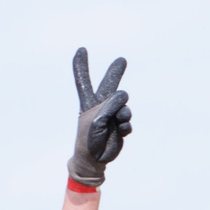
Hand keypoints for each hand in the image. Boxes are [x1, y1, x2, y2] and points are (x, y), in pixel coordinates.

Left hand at [67, 48, 131, 186]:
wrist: (94, 159)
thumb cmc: (88, 140)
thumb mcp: (96, 120)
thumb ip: (109, 105)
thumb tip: (122, 97)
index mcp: (88, 103)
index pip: (83, 80)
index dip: (81, 65)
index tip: (82, 49)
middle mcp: (100, 105)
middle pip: (109, 84)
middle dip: (115, 71)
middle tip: (122, 60)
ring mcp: (112, 115)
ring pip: (124, 103)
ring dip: (123, 111)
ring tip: (118, 121)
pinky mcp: (120, 125)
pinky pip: (127, 119)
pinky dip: (125, 124)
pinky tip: (120, 131)